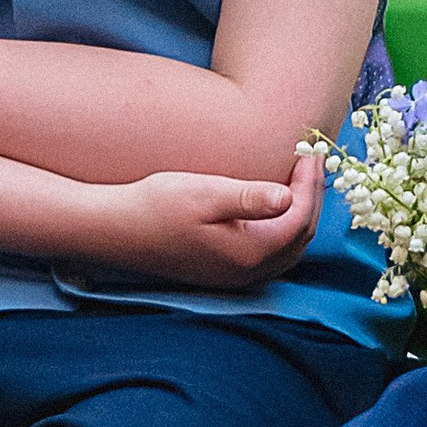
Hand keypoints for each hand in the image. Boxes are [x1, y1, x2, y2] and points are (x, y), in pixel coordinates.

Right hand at [84, 147, 325, 290]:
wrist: (114, 229)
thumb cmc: (155, 205)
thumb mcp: (202, 193)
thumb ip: (249, 197)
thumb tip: (288, 198)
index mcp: (249, 253)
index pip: (299, 217)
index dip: (310, 183)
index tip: (311, 149)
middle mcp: (247, 272)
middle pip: (300, 236)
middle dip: (311, 197)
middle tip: (312, 159)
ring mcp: (235, 277)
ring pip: (287, 248)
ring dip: (299, 214)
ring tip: (298, 178)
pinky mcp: (222, 272)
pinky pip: (269, 254)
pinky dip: (282, 229)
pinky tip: (274, 205)